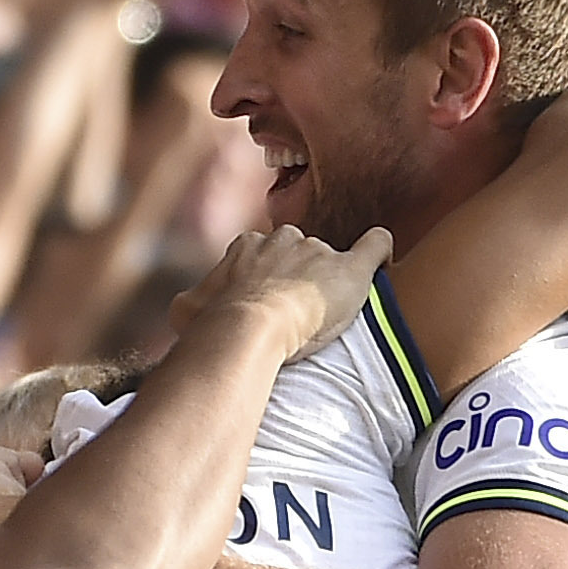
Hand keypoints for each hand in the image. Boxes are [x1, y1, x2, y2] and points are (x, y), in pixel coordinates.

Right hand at [174, 221, 389, 360]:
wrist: (248, 328)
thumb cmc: (214, 324)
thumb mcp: (186, 310)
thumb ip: (189, 303)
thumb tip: (182, 309)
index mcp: (249, 245)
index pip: (264, 255)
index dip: (267, 281)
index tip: (267, 306)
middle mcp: (285, 240)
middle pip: (299, 254)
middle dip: (299, 279)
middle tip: (296, 315)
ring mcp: (319, 252)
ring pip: (330, 260)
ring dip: (330, 282)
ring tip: (330, 315)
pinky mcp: (351, 268)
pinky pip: (375, 245)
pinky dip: (381, 251)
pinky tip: (384, 260)